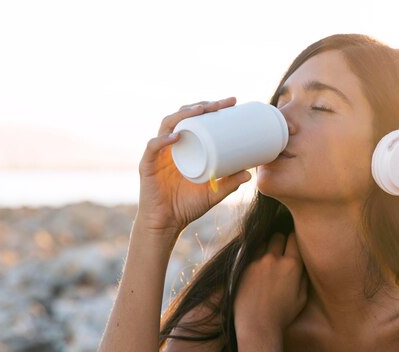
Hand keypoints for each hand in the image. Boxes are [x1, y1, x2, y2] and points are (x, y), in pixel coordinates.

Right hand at [135, 97, 251, 244]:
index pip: (198, 119)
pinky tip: (176, 136)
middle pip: (183, 116)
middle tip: (221, 103)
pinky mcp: (147, 165)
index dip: (213, 108)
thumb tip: (251, 174)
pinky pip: (153, 147)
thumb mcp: (214, 194)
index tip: (232, 102)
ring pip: (168, 125)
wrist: (166, 224)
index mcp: (186, 147)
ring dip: (183, 114)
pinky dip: (163, 140)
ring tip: (201, 110)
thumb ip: (229, 184)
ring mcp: (159, 154)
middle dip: (202, 105)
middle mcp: (171, 145)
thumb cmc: (188, 206)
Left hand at [234, 232, 307, 347]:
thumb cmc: (282, 314)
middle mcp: (275, 259)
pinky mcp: (245, 266)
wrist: (257, 325)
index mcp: (293, 265)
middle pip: (278, 236)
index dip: (294, 239)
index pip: (294, 238)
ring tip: (268, 259)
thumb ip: (304, 276)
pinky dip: (256, 256)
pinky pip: (252, 253)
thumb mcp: (302, 297)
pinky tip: (258, 266)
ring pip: (264, 242)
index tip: (293, 243)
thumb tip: (303, 263)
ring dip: (267, 247)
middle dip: (281, 241)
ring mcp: (258, 261)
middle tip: (281, 250)